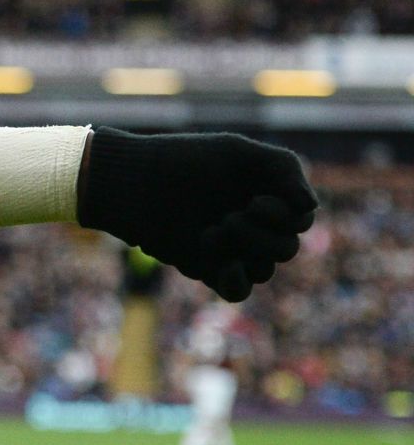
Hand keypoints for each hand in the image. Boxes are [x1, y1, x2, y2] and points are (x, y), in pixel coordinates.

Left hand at [79, 128, 315, 301]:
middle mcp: (252, 224)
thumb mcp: (236, 152)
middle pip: (287, 249)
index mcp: (265, 196)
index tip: (254, 200)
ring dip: (243, 252)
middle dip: (261, 235)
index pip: (301, 220)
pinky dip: (236, 283)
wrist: (132, 181)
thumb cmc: (182, 160)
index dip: (287, 217)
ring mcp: (229, 249)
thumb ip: (284, 168)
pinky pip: (238, 292)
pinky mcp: (204, 267)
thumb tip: (310, 206)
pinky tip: (223, 267)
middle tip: (227, 218)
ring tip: (209, 232)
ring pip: (265, 270)